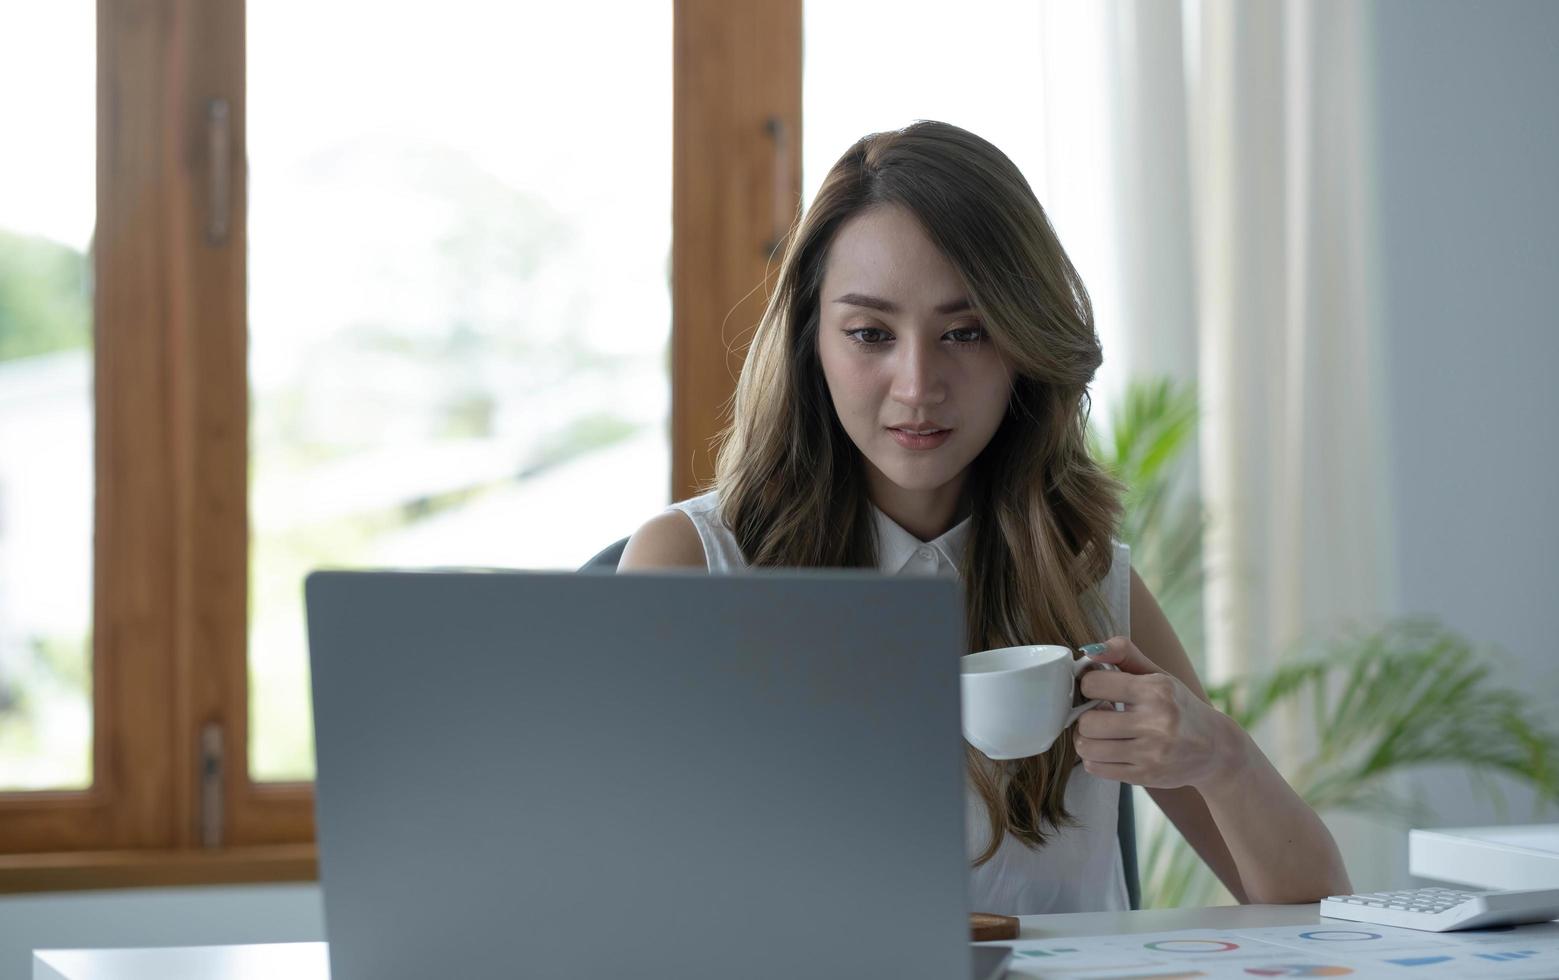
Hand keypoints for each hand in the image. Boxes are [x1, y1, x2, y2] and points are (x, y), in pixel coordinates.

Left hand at [1073, 637, 1248, 789]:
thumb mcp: (1159, 675)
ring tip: (1100, 732)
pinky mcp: (1145, 776)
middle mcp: (1156, 723)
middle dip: (1085, 716)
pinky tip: (1108, 749)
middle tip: (1099, 713)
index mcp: (1156, 691)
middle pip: (1088, 722)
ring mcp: (1151, 754)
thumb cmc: (1180, 707)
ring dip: (1085, 739)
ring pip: (1088, 748)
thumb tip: (1091, 650)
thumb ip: (1125, 654)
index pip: (1094, 684)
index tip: (1097, 688)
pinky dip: (1094, 758)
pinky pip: (1097, 769)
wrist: (1215, 749)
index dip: (1089, 685)